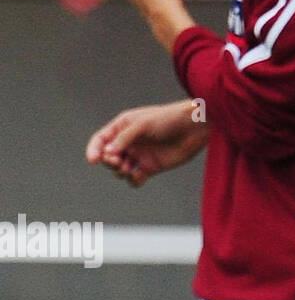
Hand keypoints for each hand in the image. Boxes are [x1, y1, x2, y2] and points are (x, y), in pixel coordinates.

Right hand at [86, 100, 208, 187]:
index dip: (93, 150)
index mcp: (123, 126)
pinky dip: (134, 180)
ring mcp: (140, 155)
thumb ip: (124, 138)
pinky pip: (135, 179)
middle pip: (108, 157)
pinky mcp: (151, 167)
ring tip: (128, 167)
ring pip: (119, 170)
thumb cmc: (169, 119)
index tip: (93, 160)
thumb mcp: (143, 124)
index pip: (101, 139)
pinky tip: (140, 175)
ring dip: (120, 172)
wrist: (195, 128)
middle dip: (109, 161)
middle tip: (117, 160)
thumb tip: (108, 152)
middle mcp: (129, 142)